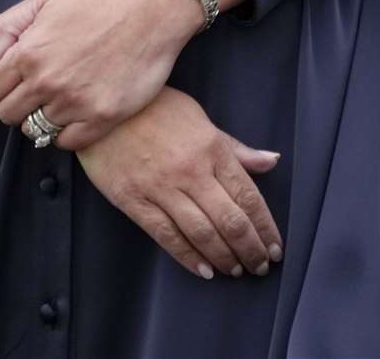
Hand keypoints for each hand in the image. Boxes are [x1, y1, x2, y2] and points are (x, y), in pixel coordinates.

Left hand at [0, 0, 202, 149]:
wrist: (149, 12)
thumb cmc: (98, 2)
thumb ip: (8, 27)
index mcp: (29, 53)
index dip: (4, 85)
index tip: (20, 81)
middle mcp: (47, 81)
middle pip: (9, 115)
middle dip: (20, 105)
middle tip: (39, 93)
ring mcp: (74, 102)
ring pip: (37, 131)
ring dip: (45, 118)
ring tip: (62, 101)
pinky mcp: (101, 118)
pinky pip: (67, 142)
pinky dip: (68, 132)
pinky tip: (78, 113)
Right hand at [76, 86, 282, 279]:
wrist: (103, 107)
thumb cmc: (155, 108)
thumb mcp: (199, 118)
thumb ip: (234, 147)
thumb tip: (271, 161)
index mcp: (210, 148)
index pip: (247, 196)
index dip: (265, 227)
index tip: (275, 247)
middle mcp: (190, 171)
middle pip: (230, 220)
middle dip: (251, 250)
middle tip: (261, 267)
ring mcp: (161, 188)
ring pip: (202, 233)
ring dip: (224, 258)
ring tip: (236, 271)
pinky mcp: (134, 201)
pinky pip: (166, 236)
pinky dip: (188, 258)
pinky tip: (205, 271)